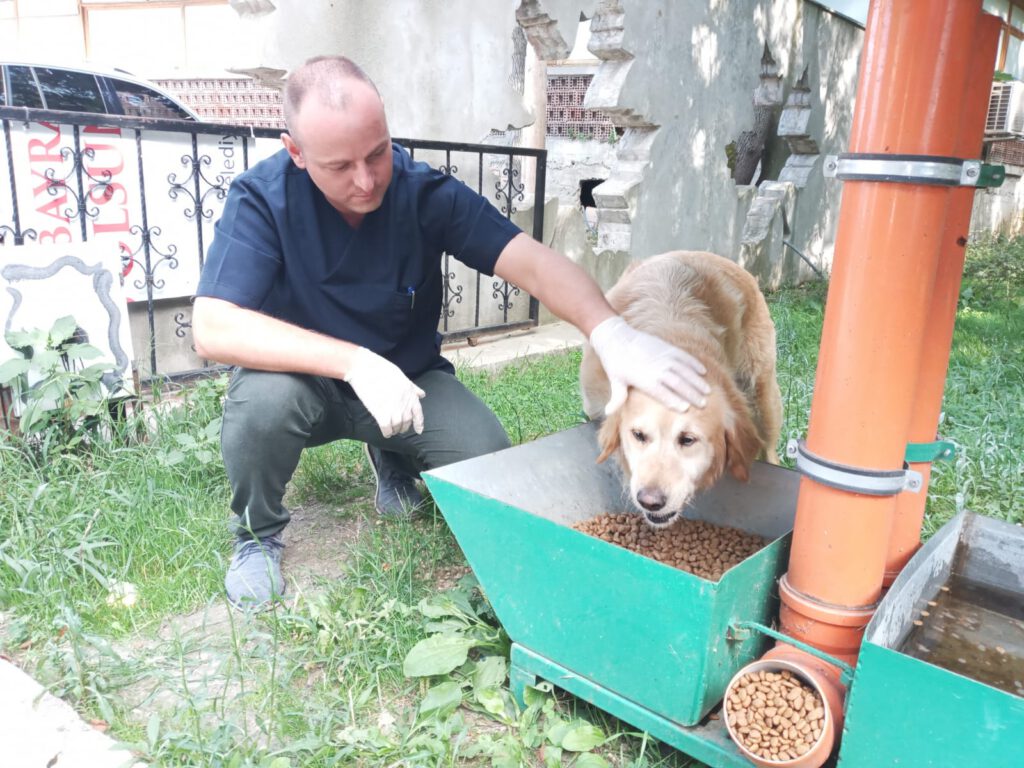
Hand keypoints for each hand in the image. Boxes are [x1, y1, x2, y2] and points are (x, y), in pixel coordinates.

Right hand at [344, 347, 424, 436]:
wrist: (365, 368)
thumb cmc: (382, 369)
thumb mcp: (402, 377)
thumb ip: (412, 388)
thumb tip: (422, 395)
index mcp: (410, 394)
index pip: (418, 413)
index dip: (419, 423)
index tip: (419, 431)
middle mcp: (404, 402)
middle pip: (407, 421)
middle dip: (404, 427)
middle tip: (399, 428)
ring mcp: (393, 408)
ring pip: (397, 426)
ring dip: (395, 430)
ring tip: (392, 430)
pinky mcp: (380, 412)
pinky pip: (387, 428)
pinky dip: (387, 432)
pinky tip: (385, 432)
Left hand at [588, 316, 709, 414]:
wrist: (617, 337)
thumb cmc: (615, 362)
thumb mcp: (615, 381)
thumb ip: (617, 398)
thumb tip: (608, 412)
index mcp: (645, 379)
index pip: (662, 393)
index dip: (674, 400)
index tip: (686, 409)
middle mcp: (657, 368)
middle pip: (678, 383)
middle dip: (691, 394)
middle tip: (703, 404)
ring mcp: (664, 357)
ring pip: (685, 370)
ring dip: (697, 381)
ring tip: (707, 391)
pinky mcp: (667, 348)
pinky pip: (684, 357)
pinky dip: (694, 364)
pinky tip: (703, 372)